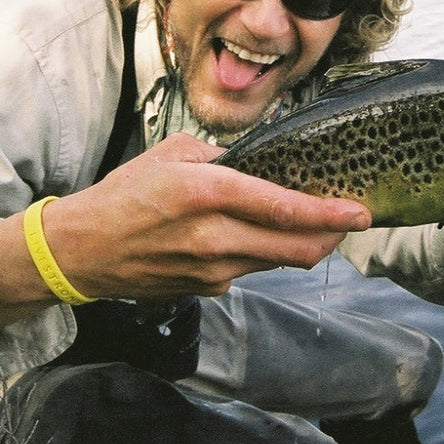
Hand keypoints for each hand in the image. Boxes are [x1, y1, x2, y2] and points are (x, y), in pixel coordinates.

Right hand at [12, 133, 371, 302]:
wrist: (81, 250)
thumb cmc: (124, 195)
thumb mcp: (171, 155)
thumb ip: (221, 157)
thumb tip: (259, 163)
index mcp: (207, 193)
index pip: (284, 207)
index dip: (330, 213)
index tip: (361, 211)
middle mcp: (214, 236)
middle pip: (296, 246)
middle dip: (332, 234)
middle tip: (351, 220)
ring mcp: (212, 269)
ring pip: (278, 260)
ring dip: (302, 244)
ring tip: (312, 223)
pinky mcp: (206, 288)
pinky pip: (250, 269)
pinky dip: (263, 252)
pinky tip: (255, 236)